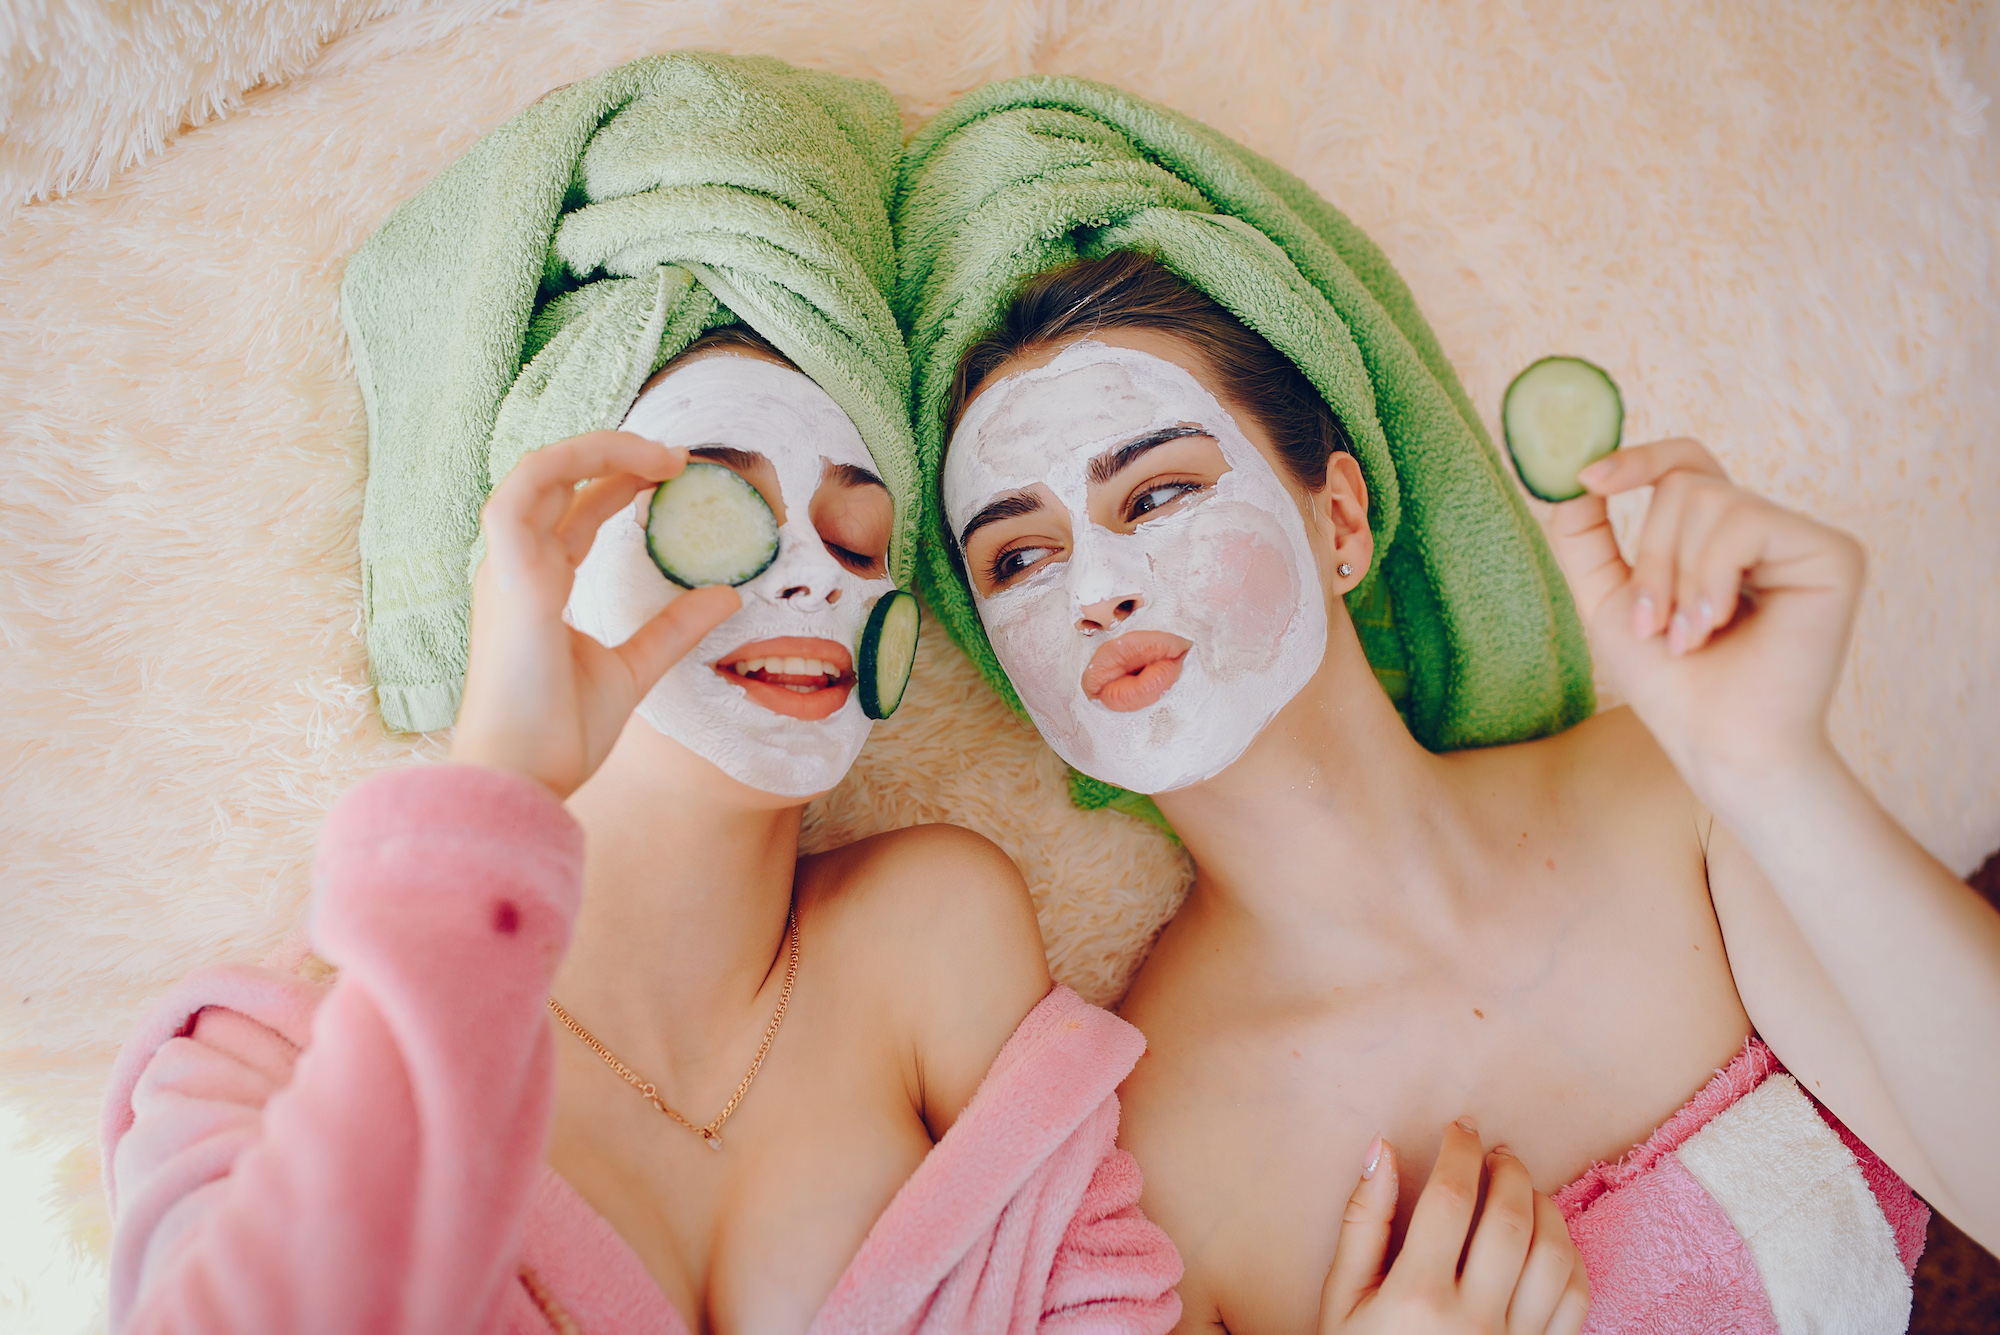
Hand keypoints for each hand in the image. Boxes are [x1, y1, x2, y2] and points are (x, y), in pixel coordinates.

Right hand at [452, 431, 740, 797]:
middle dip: (615, 455)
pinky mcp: (510, 578)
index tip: (675, 474)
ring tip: (665, 455)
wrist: (523, 778)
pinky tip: (631, 466)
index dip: (618, 482)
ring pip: (538, 473)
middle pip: (557, 484)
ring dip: (598, 449)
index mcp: (536, 587)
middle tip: (681, 456)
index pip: (573, 512)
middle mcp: (516, 569)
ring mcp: (507, 569)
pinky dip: (569, 465)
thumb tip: (727, 596)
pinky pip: (522, 494)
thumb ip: (673, 629)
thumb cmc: (559, 734)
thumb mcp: (633, 670)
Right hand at [1319, 1121, 1587, 1334]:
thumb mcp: (1342, 1297)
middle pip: (1510, 1220)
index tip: (1460, 1128)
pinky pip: (1576, 1300)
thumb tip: (1380, 1149)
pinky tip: (1546, 1241)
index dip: (1459, 1150)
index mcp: (1416, 1297)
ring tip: (1523, 1191)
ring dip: (1545, 1208)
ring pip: (1554, 1256)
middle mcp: (1473, 1321)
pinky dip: (1569, 1257)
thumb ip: (1364, 1221)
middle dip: (1508, 1171)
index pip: (1450, 1198)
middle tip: (1496, 1153)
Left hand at [1544, 438, 1863, 793]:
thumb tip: (1572, 479)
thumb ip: (1585, 537)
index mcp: (1720, 538)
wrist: (1715, 744)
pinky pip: (1746, 522)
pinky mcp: (1834, 553)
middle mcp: (1766, 531)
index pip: (1684, 464)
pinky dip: (1711, 578)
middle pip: (1684, 484)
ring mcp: (1803, 540)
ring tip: (1689, 636)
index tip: (1589, 477)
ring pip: (1709, 500)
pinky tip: (1717, 625)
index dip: (1638, 459)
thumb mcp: (1607, 600)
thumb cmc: (1670, 685)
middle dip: (1650, 557)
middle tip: (1653, 625)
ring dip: (1677, 577)